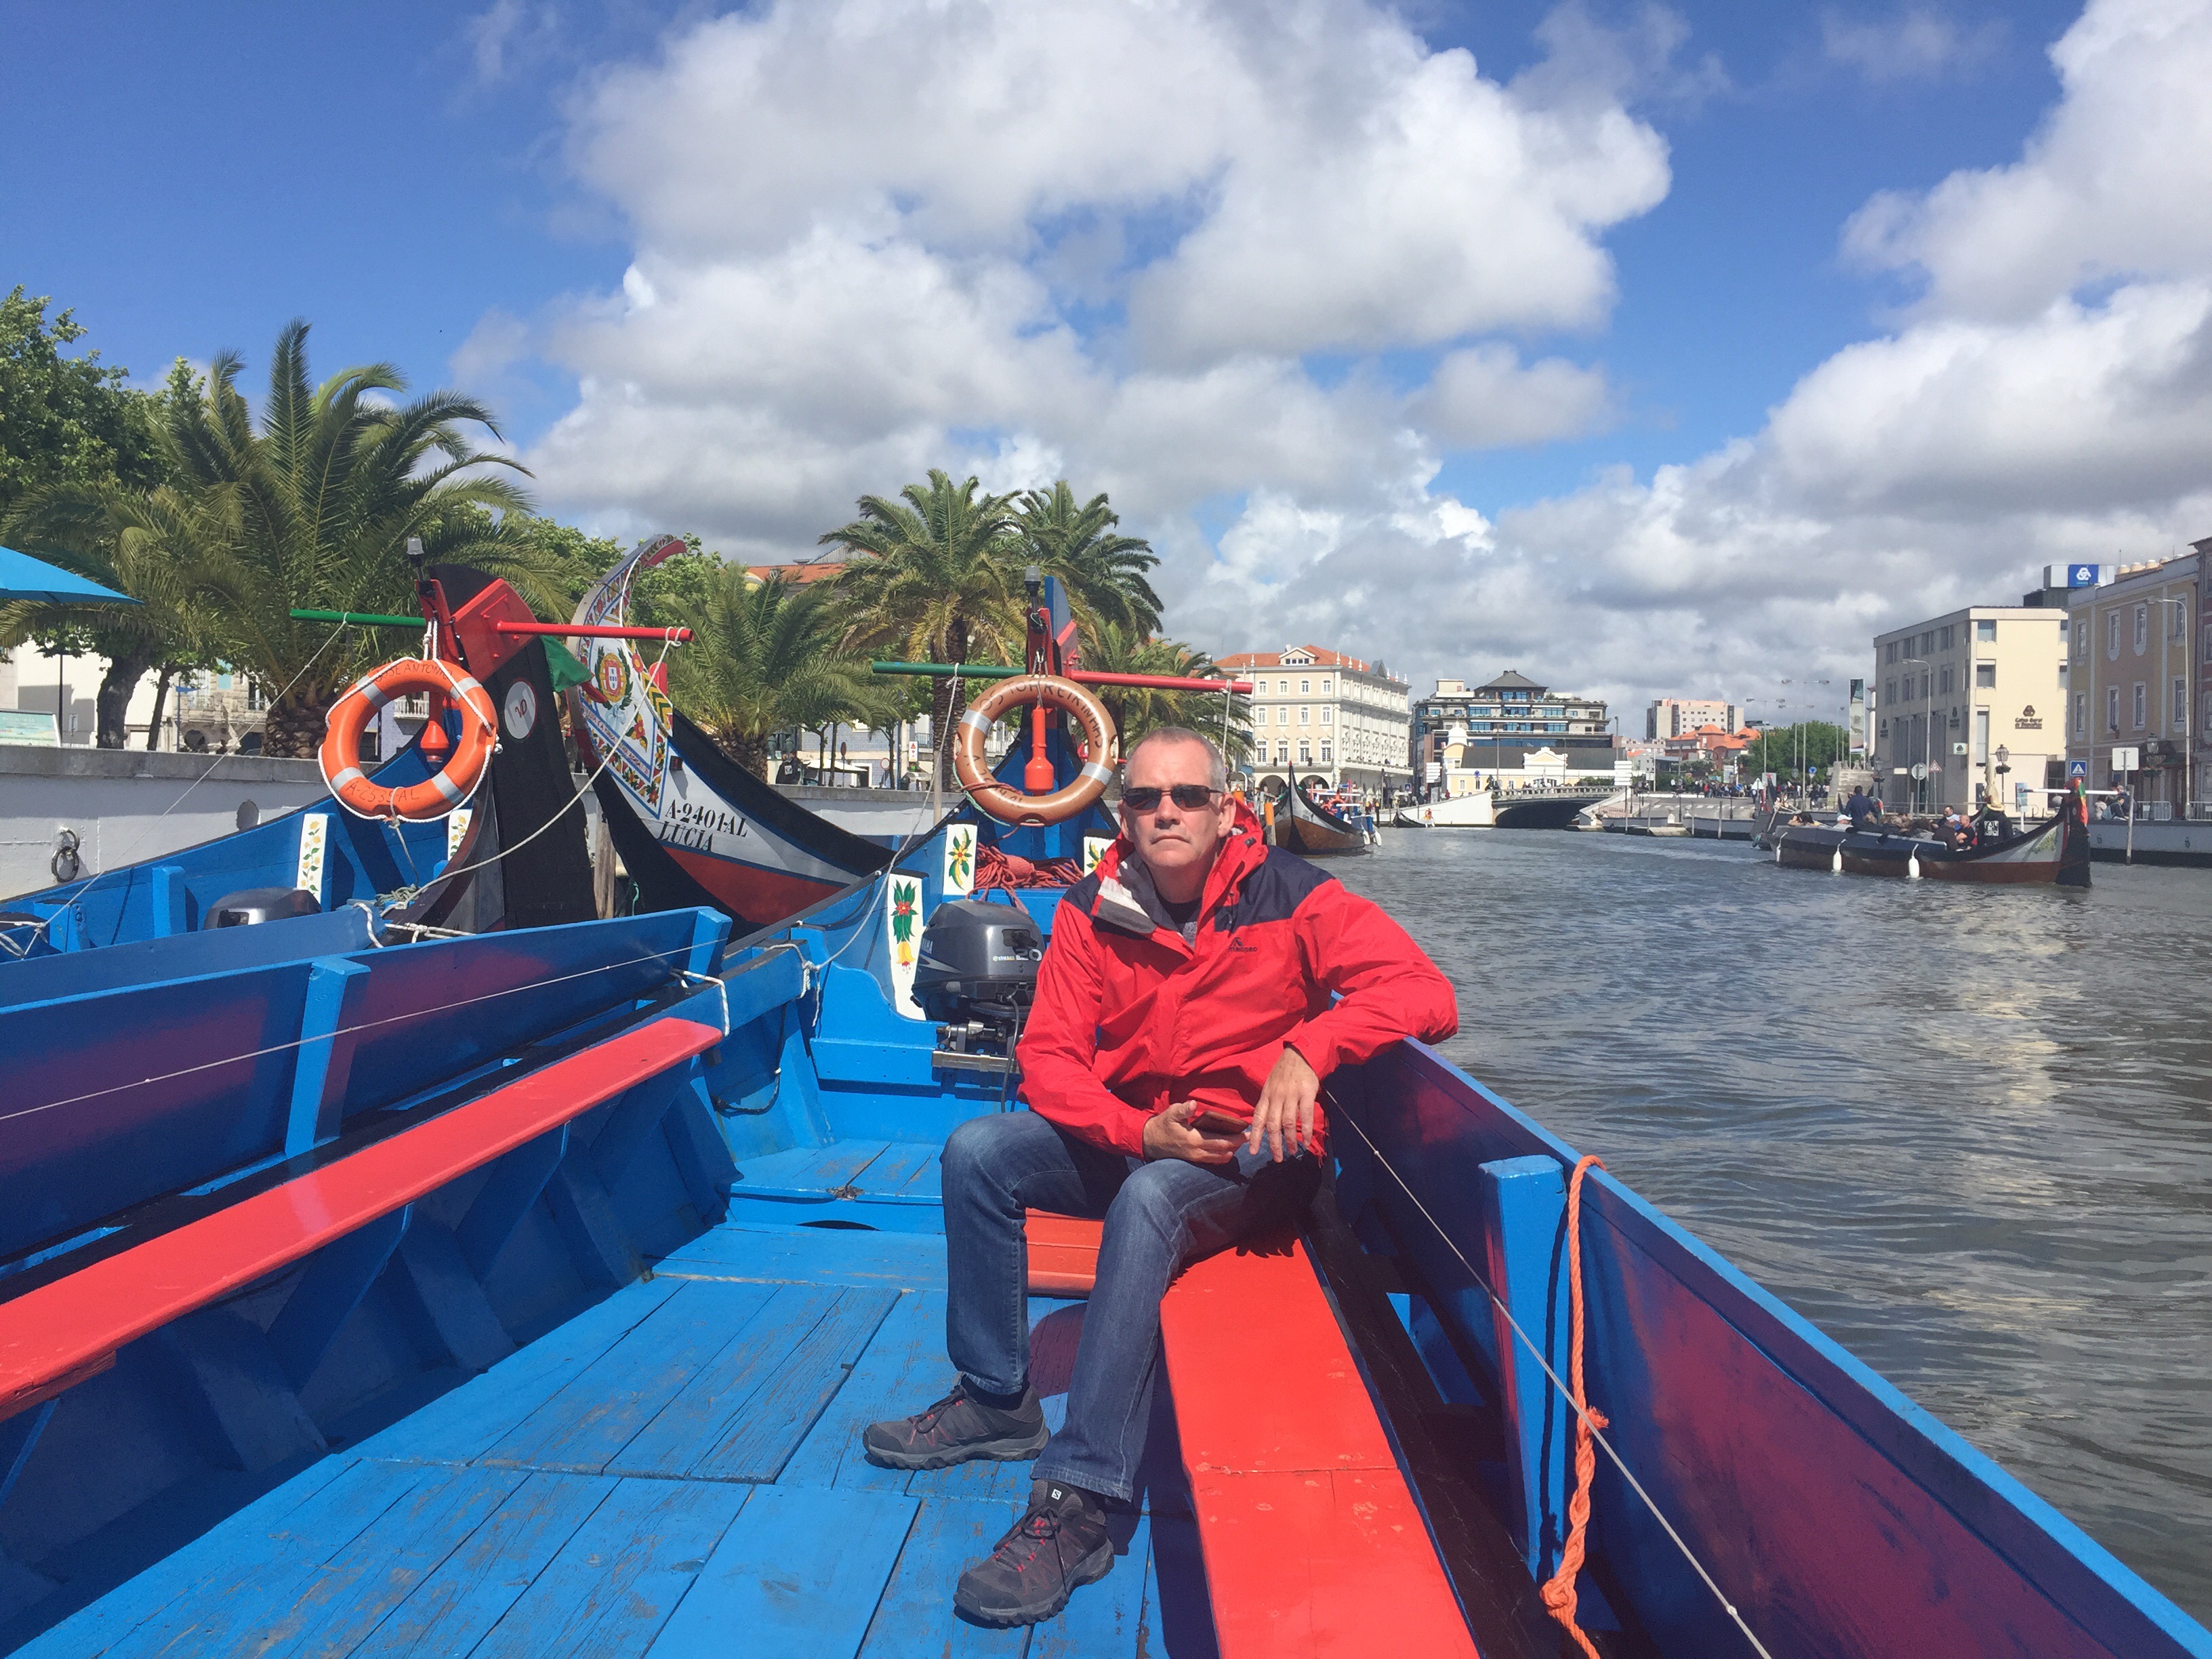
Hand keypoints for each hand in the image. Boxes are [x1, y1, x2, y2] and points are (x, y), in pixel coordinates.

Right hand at [1143, 1100, 1241, 1164]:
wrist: (1151, 1141)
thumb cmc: (1163, 1125)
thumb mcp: (1171, 1113)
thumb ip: (1183, 1109)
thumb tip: (1193, 1104)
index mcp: (1194, 1139)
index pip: (1220, 1141)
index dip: (1235, 1138)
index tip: (1246, 1133)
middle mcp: (1197, 1152)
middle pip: (1224, 1151)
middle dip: (1237, 1145)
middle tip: (1248, 1137)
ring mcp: (1196, 1158)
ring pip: (1219, 1159)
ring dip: (1231, 1152)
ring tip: (1239, 1143)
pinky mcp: (1194, 1160)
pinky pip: (1213, 1161)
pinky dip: (1222, 1156)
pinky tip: (1227, 1149)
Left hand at [1248, 1047, 1319, 1161]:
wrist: (1301, 1054)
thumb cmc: (1284, 1072)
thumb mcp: (1270, 1086)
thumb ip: (1268, 1104)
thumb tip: (1263, 1124)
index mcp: (1266, 1095)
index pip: (1257, 1119)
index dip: (1254, 1136)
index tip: (1252, 1151)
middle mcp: (1276, 1096)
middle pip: (1272, 1125)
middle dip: (1274, 1145)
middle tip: (1277, 1158)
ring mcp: (1291, 1095)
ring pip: (1288, 1123)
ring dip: (1290, 1140)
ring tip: (1293, 1152)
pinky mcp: (1306, 1093)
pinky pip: (1305, 1116)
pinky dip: (1305, 1131)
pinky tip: (1306, 1142)